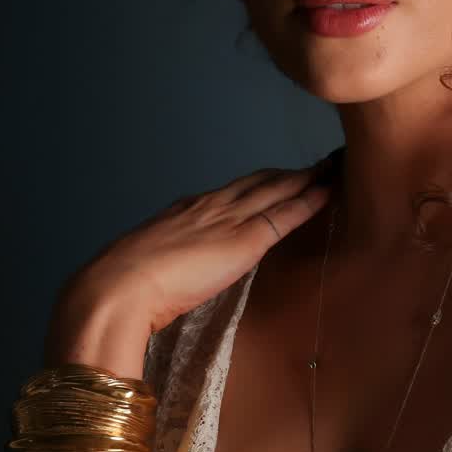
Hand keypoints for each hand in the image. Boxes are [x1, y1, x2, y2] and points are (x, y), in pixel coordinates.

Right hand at [55, 155, 337, 339]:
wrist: (119, 287)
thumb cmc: (123, 288)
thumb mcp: (147, 269)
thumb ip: (167, 268)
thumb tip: (170, 282)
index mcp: (184, 213)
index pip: (230, 194)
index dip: (257, 186)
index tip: (274, 181)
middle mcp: (209, 207)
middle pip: (258, 182)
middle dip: (288, 173)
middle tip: (317, 164)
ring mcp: (228, 219)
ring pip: (276, 189)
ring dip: (307, 178)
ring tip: (332, 168)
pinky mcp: (245, 239)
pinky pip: (286, 214)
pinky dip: (310, 201)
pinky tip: (329, 193)